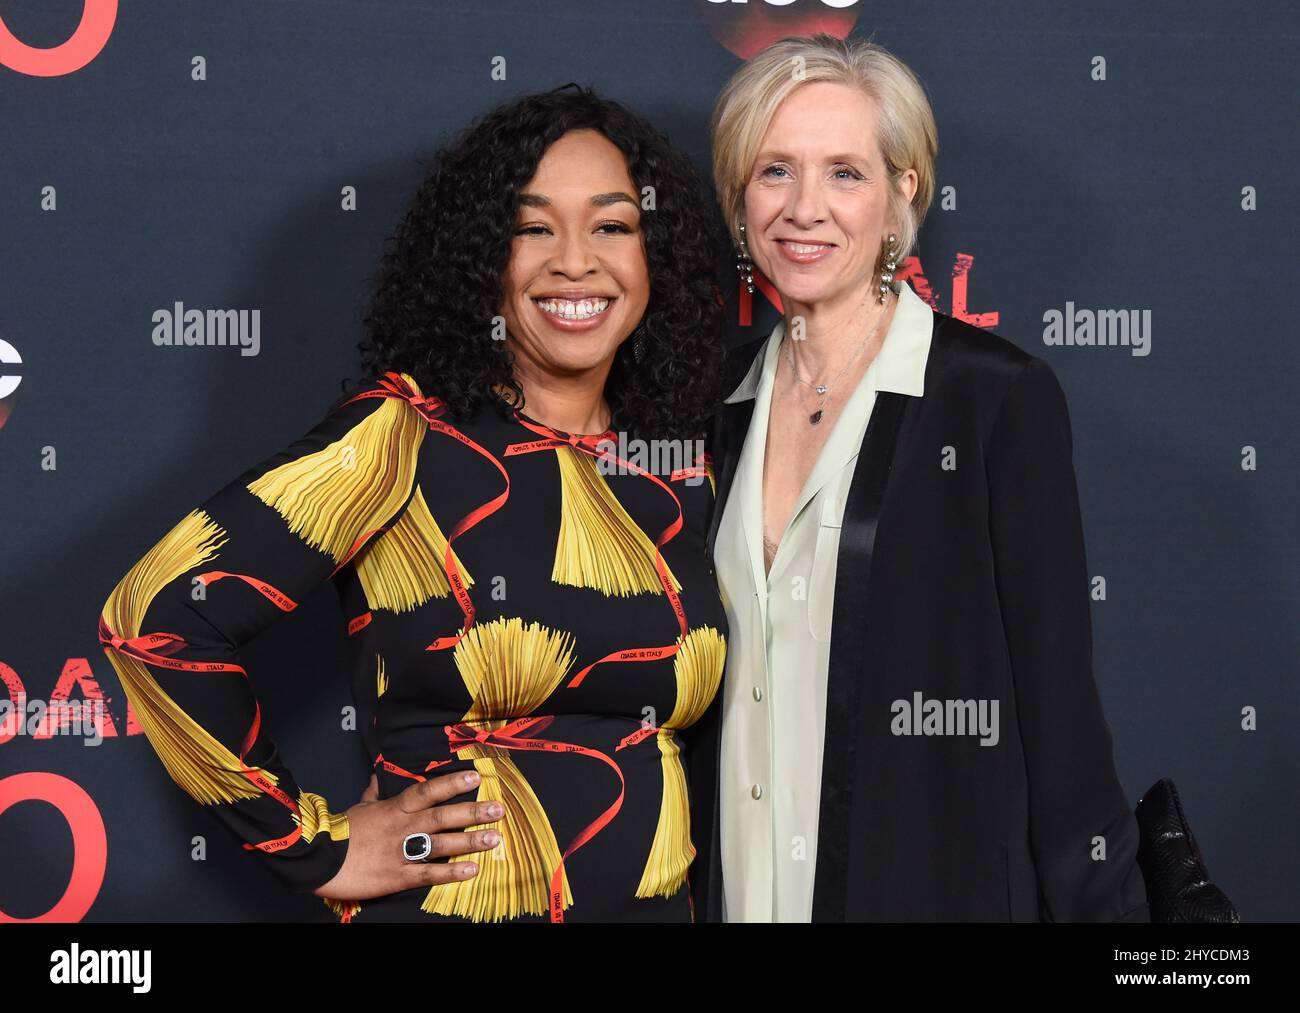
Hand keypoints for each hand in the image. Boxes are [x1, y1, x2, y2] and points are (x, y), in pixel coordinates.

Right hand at [312, 769, 501, 900]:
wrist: (318, 859)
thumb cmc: (340, 831)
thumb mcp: (359, 807)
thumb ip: (373, 793)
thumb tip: (376, 777)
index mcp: (394, 808)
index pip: (428, 791)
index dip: (452, 784)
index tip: (475, 778)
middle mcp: (403, 827)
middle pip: (443, 817)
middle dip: (472, 812)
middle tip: (498, 809)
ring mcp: (402, 852)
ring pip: (442, 844)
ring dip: (470, 841)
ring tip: (494, 838)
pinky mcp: (398, 876)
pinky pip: (429, 873)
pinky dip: (451, 872)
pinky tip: (472, 870)